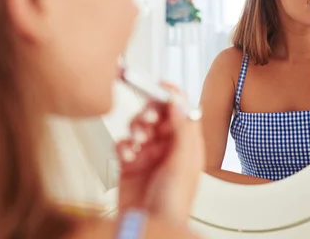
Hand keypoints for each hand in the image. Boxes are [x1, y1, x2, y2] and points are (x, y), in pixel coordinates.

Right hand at [116, 84, 203, 226]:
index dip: (172, 95)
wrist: (150, 225)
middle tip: (147, 119)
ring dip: (136, 128)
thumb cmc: (175, 203)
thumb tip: (179, 100)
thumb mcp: (183, 161)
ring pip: (138, 126)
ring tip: (137, 141)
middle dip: (150, 113)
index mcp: (186, 144)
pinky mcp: (129, 164)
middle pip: (157, 115)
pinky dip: (123, 145)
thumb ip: (181, 129)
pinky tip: (127, 154)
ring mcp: (147, 154)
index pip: (180, 110)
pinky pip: (123, 143)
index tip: (161, 84)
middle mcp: (167, 146)